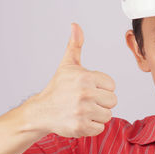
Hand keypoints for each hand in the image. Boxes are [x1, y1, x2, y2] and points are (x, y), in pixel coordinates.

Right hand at [30, 23, 116, 137]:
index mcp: (85, 77)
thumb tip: (75, 25)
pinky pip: (100, 128)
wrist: (41, 112)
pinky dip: (92, 126)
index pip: (112, 85)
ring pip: (108, 115)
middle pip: (113, 101)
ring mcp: (82, 111)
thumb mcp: (67, 64)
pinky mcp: (80, 127)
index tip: (88, 88)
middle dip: (101, 102)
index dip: (102, 88)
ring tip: (83, 110)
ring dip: (97, 115)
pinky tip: (80, 119)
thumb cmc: (58, 87)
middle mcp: (84, 93)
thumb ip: (75, 45)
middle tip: (85, 100)